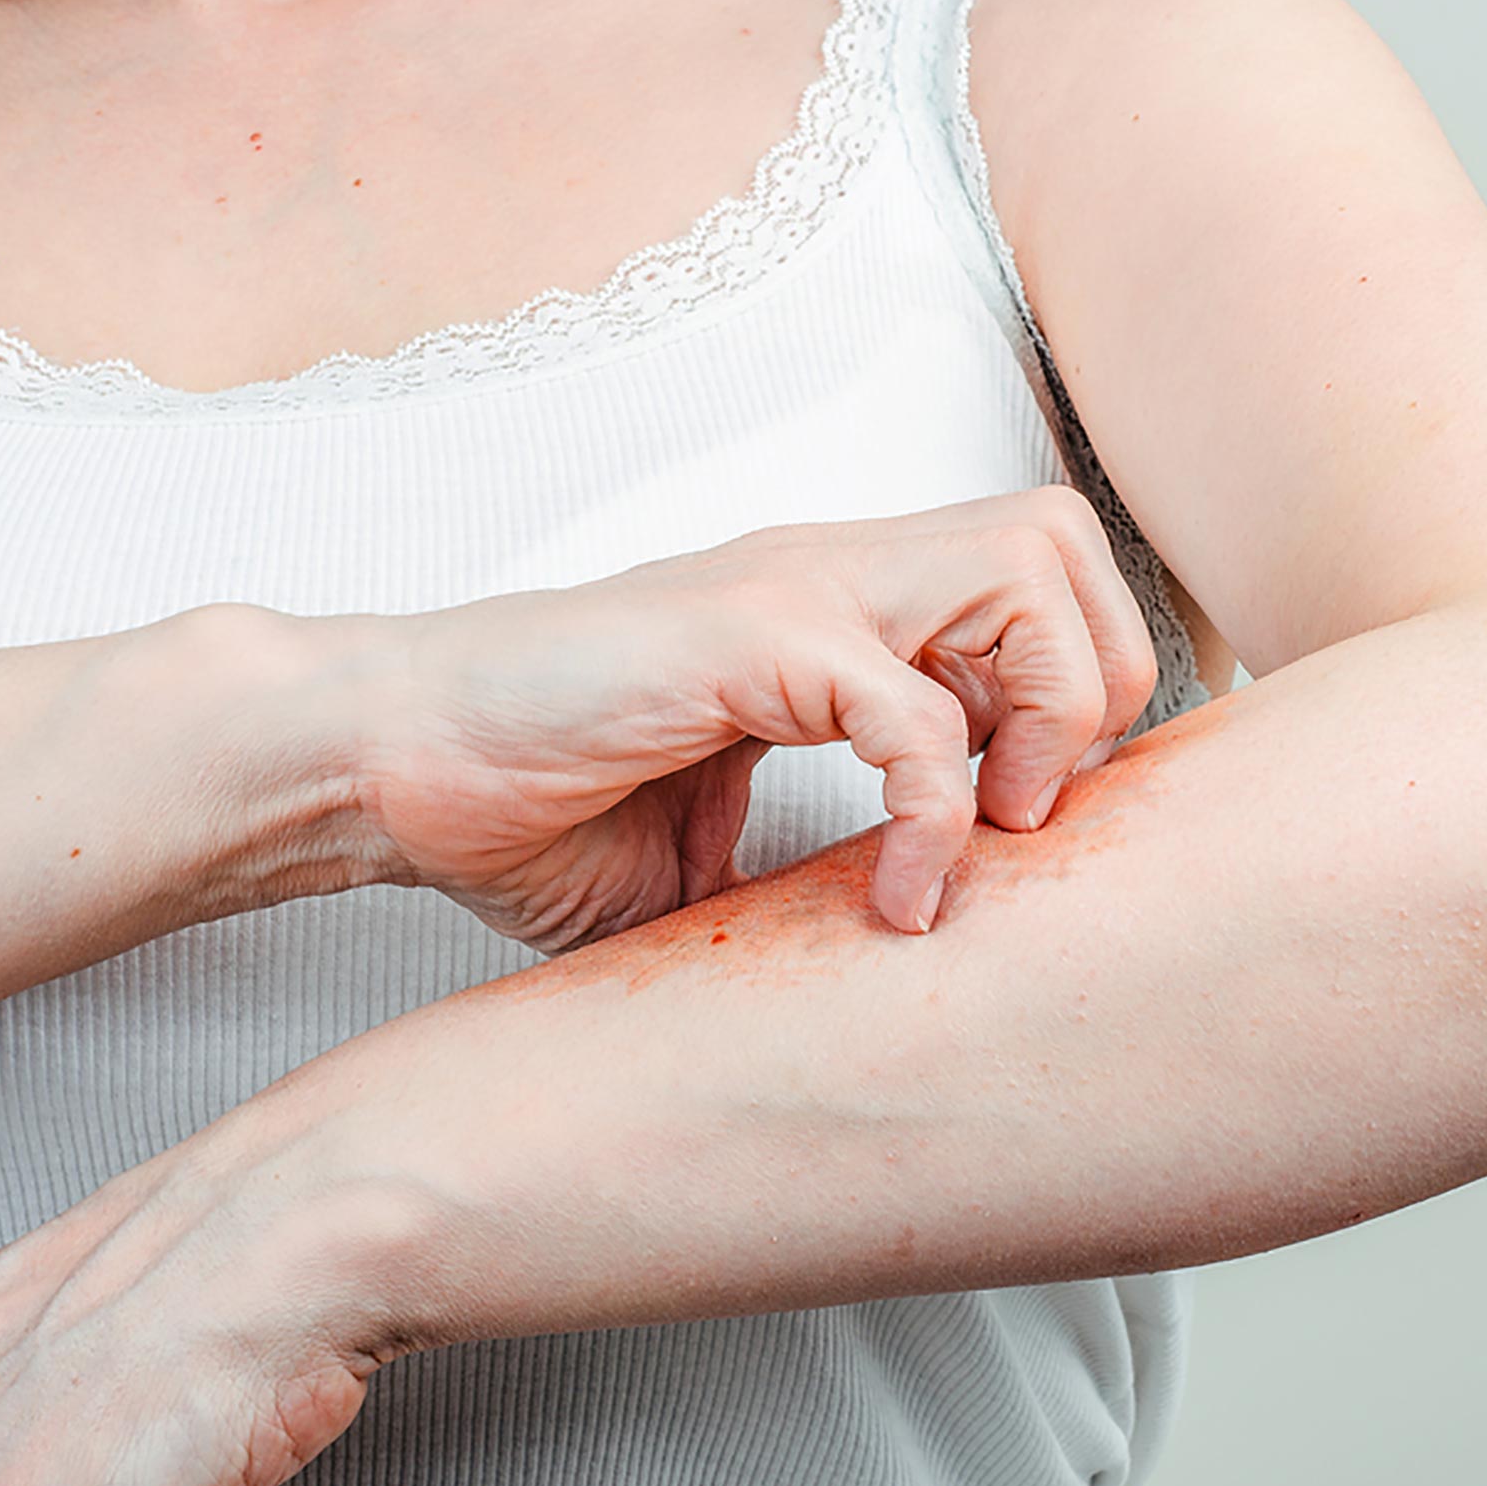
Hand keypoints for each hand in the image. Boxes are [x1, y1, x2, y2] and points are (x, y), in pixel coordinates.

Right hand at [348, 484, 1158, 947]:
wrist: (389, 767)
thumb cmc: (537, 806)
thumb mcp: (721, 846)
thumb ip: (827, 856)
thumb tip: (932, 945)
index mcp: (836, 606)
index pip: (1036, 577)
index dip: (1073, 688)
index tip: (1027, 817)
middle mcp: (832, 572)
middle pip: (1062, 540)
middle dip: (1097, 682)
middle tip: (1034, 812)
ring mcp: (790, 590)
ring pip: (1022, 572)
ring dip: (1044, 715)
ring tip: (990, 835)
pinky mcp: (743, 639)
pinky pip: (910, 707)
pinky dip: (934, 811)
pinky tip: (892, 898)